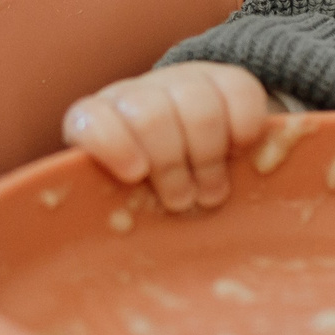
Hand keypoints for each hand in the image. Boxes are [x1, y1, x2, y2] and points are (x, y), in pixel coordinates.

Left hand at [61, 62, 270, 210]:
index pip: (90, 120)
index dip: (112, 143)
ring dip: (208, 158)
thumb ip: (108, 213)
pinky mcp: (225, 79)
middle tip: (182, 201)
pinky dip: (243, 129)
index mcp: (95, 124)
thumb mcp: (118, 205)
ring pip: (198, 106)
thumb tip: (100, 255)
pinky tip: (238, 153)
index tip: (135, 174)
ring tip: (212, 192)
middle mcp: (135, 96)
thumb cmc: (144, 195)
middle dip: (171, 165)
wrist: (189, 149)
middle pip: (151, 117)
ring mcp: (180, 82)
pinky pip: (239, 92)